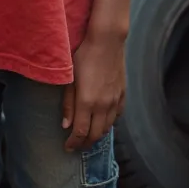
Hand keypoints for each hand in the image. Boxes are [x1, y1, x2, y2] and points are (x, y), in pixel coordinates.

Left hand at [62, 33, 125, 151]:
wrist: (107, 40)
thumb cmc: (84, 55)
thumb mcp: (70, 77)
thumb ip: (68, 103)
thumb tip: (66, 125)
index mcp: (87, 102)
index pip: (80, 132)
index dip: (73, 143)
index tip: (67, 147)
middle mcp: (103, 105)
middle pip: (95, 135)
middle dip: (85, 143)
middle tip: (76, 144)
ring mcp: (115, 100)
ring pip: (107, 127)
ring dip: (97, 134)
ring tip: (88, 134)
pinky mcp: (123, 94)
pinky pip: (117, 116)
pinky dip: (109, 122)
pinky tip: (103, 120)